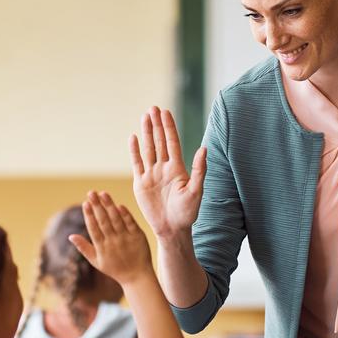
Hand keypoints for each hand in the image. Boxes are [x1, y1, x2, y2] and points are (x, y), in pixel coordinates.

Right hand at [68, 191, 152, 285]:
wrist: (137, 277)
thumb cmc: (114, 269)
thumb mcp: (96, 261)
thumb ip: (84, 248)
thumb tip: (70, 236)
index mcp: (102, 248)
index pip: (94, 228)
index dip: (89, 215)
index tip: (85, 203)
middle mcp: (113, 242)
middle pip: (103, 221)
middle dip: (97, 205)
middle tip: (91, 192)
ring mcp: (126, 239)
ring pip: (116, 219)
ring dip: (109, 205)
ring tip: (103, 193)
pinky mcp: (138, 236)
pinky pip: (131, 223)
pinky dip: (125, 214)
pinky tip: (118, 205)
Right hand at [129, 107, 205, 239]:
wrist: (172, 229)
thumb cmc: (188, 213)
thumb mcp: (196, 191)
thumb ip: (199, 170)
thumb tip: (204, 148)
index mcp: (178, 168)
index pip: (172, 142)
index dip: (169, 127)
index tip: (165, 112)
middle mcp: (164, 168)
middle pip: (159, 141)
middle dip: (156, 125)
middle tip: (153, 108)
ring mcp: (152, 175)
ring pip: (148, 149)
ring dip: (146, 133)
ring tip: (144, 117)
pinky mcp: (141, 183)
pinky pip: (137, 163)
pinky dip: (134, 151)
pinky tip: (133, 137)